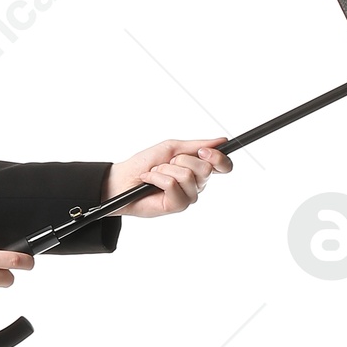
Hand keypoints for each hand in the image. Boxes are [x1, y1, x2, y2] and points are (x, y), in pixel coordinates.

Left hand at [103, 137, 231, 216]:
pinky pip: (172, 185)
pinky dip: (157, 178)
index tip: (204, 151)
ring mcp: (188, 196)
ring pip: (188, 176)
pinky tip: (149, 181)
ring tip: (155, 173)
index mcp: (198, 169)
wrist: (123, 179)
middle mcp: (197, 184)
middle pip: (206, 169)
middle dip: (182, 160)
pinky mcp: (177, 206)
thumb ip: (196, 145)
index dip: (218, 158)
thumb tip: (222, 140)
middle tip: (167, 163)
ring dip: (166, 169)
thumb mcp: (172, 148)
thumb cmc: (145, 163)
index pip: (223, 166)